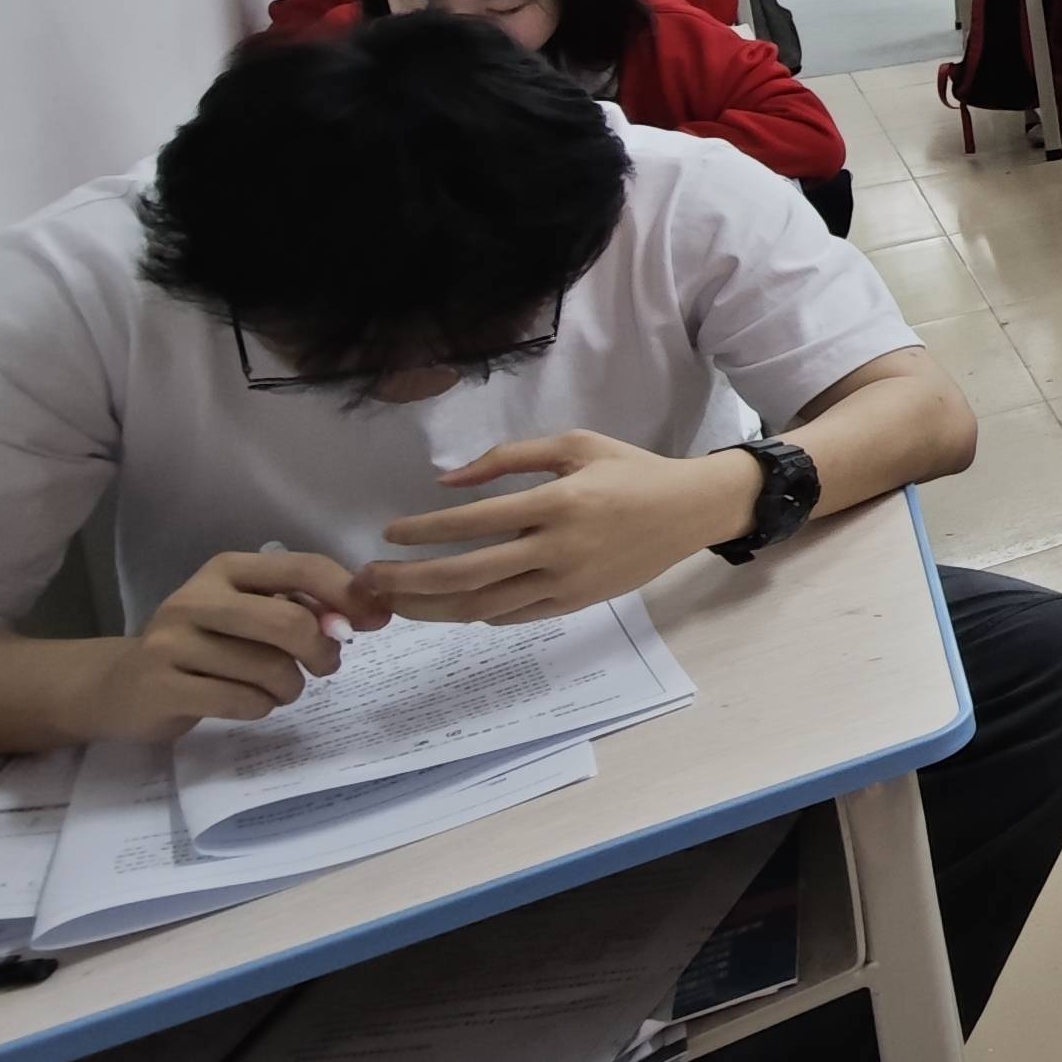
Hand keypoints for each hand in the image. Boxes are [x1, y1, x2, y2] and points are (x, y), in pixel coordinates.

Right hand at [83, 552, 387, 738]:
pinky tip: (247, 702)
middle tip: (325, 666)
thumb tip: (369, 613)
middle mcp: (195, 597)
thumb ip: (305, 607)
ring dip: (290, 688)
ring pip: (269, 669)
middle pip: (289, 623)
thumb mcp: (250, 613)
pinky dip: (260, 708)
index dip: (348, 595)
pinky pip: (241, 701)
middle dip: (321, 651)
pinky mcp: (160, 686)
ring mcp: (171, 642)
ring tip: (278, 689)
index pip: (303, 568)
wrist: (121, 686)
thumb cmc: (205, 647)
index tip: (375, 621)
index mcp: (226, 569)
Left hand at [364, 433, 753, 625]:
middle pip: (467, 575)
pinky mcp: (575, 604)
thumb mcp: (574, 445)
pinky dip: (476, 613)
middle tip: (371, 579)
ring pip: (483, 607)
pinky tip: (451, 604)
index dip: (423, 531)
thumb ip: (508, 457)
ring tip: (397, 603)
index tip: (388, 534)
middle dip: (410, 581)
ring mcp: (567, 584)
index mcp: (557, 503)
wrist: (689, 511)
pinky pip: (513, 617)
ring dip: (432, 608)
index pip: (473, 523)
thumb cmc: (630, 471)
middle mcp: (558, 549)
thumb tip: (447, 482)